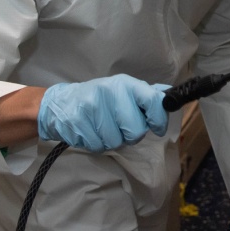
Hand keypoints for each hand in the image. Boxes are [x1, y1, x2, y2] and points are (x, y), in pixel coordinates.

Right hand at [37, 75, 169, 151]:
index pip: (153, 101)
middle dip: (131, 135)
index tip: (157, 128)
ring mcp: (92, 106)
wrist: (60, 103)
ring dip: (111, 141)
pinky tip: (90, 132)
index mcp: (125, 84)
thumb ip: (146, 95)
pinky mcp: (77, 121)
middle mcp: (110, 92)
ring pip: (116, 142)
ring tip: (102, 129)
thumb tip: (169, 97)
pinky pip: (98, 146)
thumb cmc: (99, 99)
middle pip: (136, 130)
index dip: (159, 119)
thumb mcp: (123, 91)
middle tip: (121, 129)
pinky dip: (96, 144)